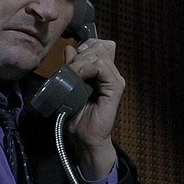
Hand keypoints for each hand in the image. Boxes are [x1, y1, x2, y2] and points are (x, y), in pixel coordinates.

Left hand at [63, 38, 122, 179]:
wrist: (84, 138)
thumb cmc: (77, 115)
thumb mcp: (68, 85)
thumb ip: (71, 67)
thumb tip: (70, 48)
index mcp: (102, 72)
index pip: (99, 46)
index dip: (86, 45)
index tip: (72, 55)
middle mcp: (111, 73)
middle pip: (100, 46)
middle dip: (81, 53)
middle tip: (69, 68)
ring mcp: (115, 80)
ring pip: (100, 54)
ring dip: (81, 61)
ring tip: (71, 74)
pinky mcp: (115, 88)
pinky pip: (102, 67)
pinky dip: (87, 68)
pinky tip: (78, 76)